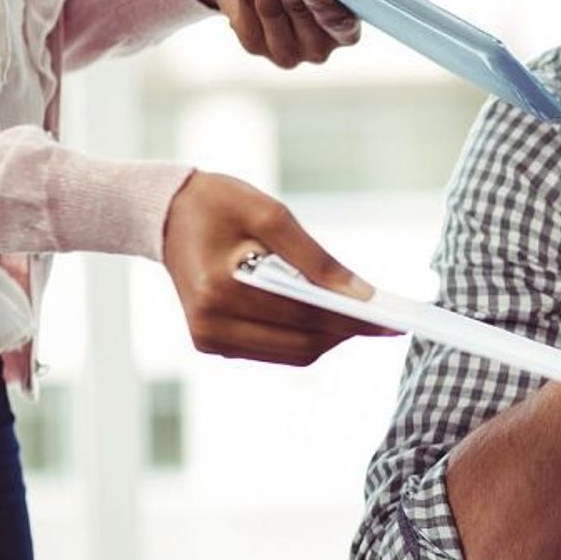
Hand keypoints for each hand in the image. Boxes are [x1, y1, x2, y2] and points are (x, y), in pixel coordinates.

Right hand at [161, 171, 396, 364]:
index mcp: (220, 290)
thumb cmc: (220, 205)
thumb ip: (317, 259)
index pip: (303, 315)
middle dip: (347, 331)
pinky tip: (325, 315)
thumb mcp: (271, 215)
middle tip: (385, 319)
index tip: (393, 320)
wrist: (166, 214)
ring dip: (330, 337)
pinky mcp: (212, 344)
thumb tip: (363, 295)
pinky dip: (305, 337)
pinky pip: (275, 351)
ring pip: (293, 354)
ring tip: (361, 316)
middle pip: (302, 343)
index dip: (353, 319)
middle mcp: (210, 325)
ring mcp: (209, 339)